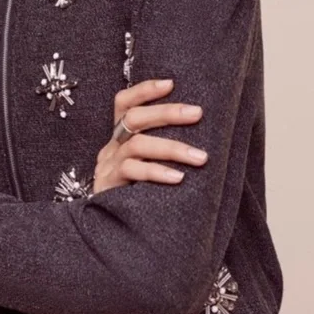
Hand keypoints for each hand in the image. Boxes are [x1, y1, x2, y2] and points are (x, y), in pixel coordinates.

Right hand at [93, 79, 207, 193]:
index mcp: (120, 137)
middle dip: (166, 112)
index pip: (124, 103)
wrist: (109, 230)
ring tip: (200, 157)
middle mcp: (111, 147)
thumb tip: (205, 136)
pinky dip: (157, 172)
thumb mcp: (146, 165)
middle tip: (197, 113)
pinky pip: (132, 172)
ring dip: (171, 148)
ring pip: (137, 145)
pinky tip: (178, 178)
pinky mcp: (108, 184)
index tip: (171, 83)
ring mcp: (108, 165)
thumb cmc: (137, 193)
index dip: (144, 91)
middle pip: (133, 119)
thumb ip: (162, 149)